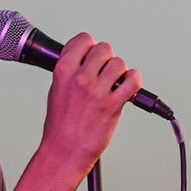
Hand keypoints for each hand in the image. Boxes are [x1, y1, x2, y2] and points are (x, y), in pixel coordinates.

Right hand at [36, 32, 140, 178]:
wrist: (65, 150)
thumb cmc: (60, 125)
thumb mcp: (56, 90)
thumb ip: (70, 71)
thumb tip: (85, 58)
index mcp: (63, 71)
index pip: (83, 40)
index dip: (90, 46)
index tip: (92, 54)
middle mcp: (80, 78)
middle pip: (104, 48)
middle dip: (107, 59)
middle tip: (104, 72)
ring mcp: (97, 92)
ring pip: (119, 63)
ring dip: (120, 72)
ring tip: (114, 85)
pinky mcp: (112, 105)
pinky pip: (133, 80)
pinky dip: (134, 81)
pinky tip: (127, 88)